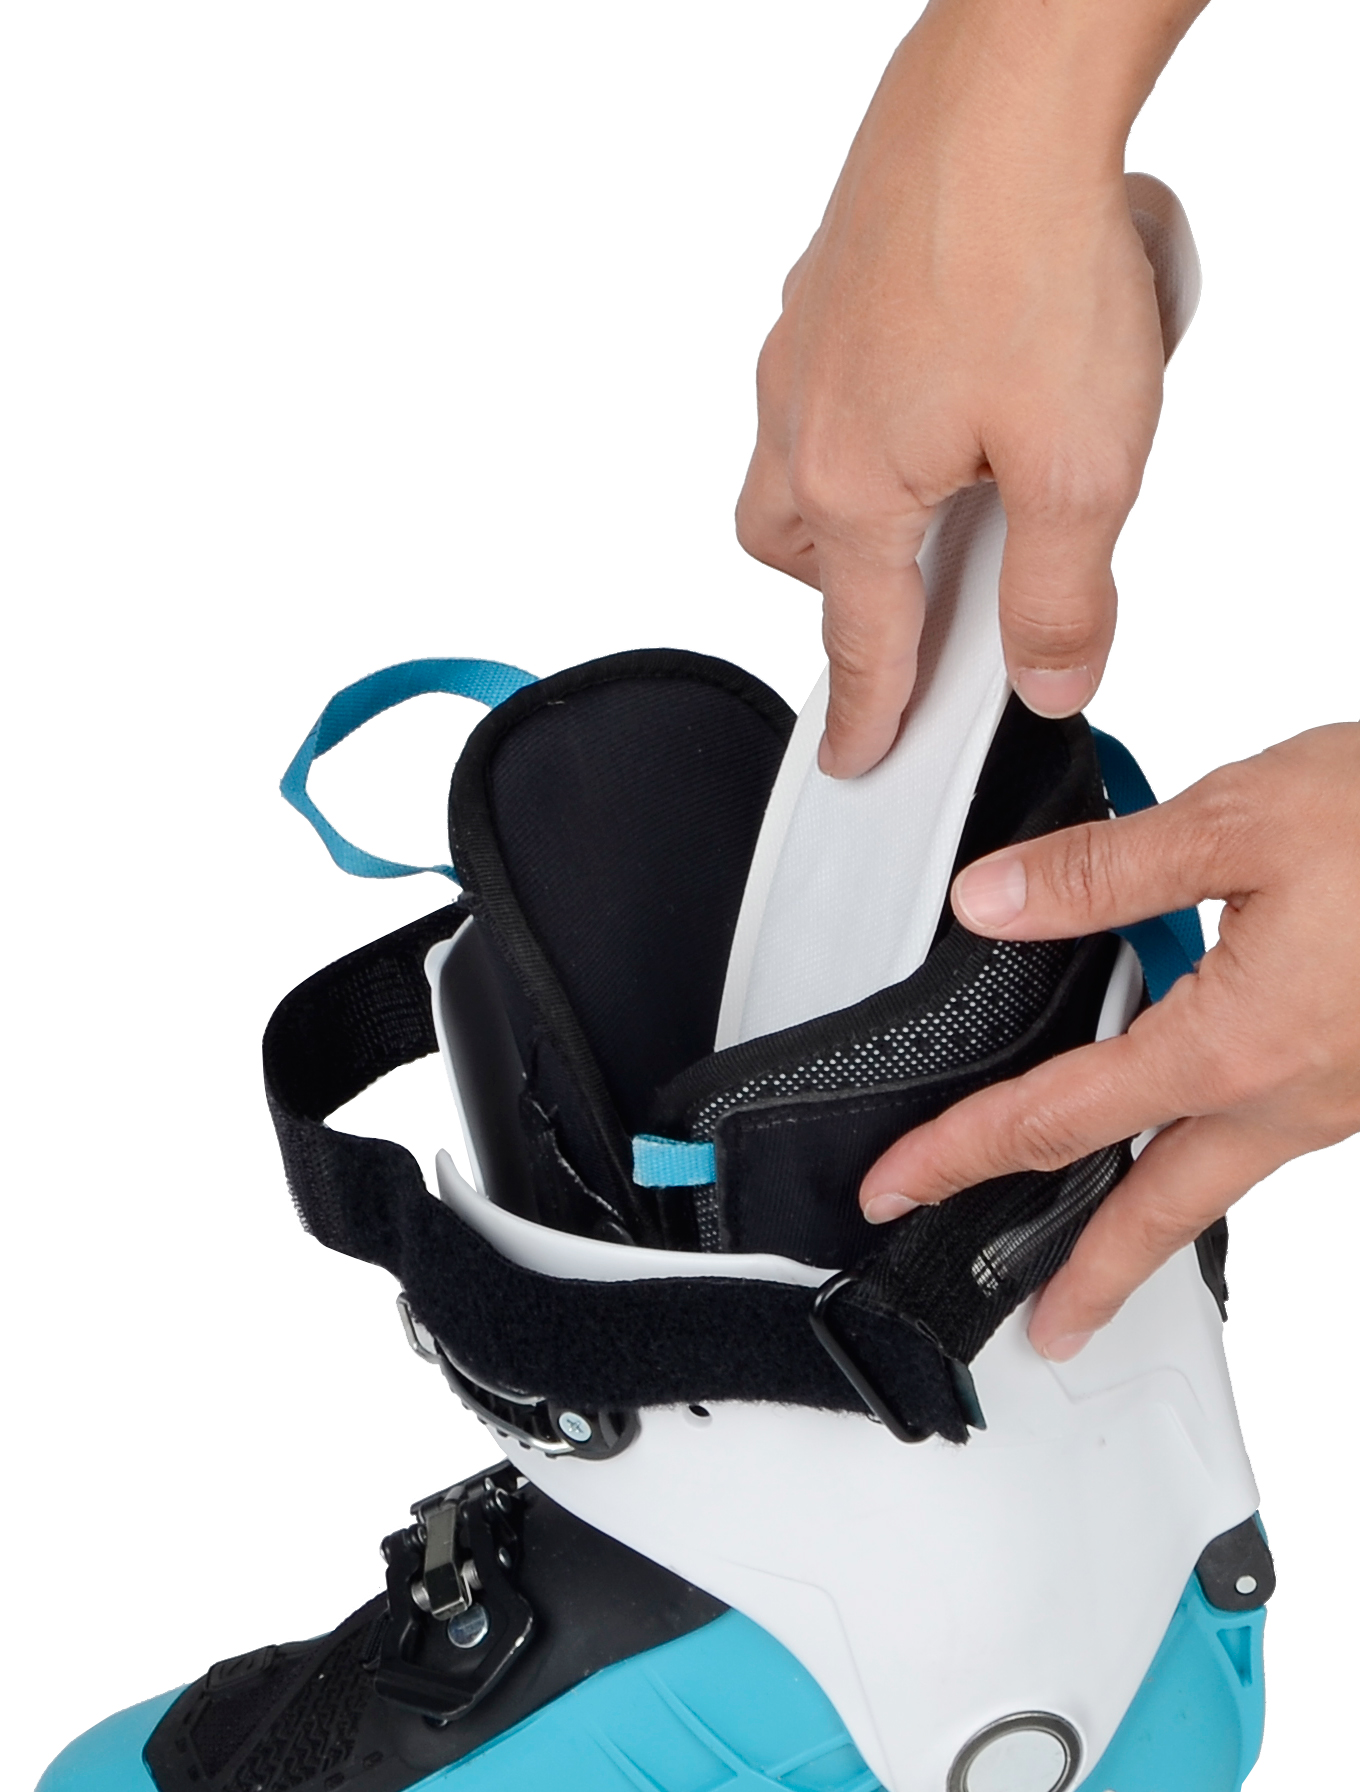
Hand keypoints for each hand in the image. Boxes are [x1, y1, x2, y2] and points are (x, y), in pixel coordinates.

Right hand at [736, 0, 1206, 776]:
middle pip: (798, 556)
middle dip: (850, 594)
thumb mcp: (1084, 466)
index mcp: (851, 489)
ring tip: (952, 482)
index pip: (860, 641)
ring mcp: (803, 347)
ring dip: (855, 504)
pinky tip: (950, 379)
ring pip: (794, 467)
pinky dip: (870, 415)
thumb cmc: (1032, 251)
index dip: (869, 715)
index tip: (857, 759)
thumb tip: (1050, 676)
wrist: (1007, 86)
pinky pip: (822, 384)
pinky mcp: (825, 285)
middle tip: (930, 594)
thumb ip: (1063, 596)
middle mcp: (802, 421)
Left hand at [858, 725, 1359, 1357]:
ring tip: (1097, 1258)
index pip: (1057, 1119)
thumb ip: (1102, 873)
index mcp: (1236, 1043)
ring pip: (1218, 1181)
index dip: (961, 1155)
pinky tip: (1186, 1128)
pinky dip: (1207, 1158)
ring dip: (1148, 1226)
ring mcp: (1337, 1096)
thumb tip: (990, 902)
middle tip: (1034, 1328)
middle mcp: (1289, 1096)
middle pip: (1156, 1211)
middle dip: (1086, 1276)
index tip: (896, 1188)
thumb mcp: (1246, 818)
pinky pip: (1265, 1139)